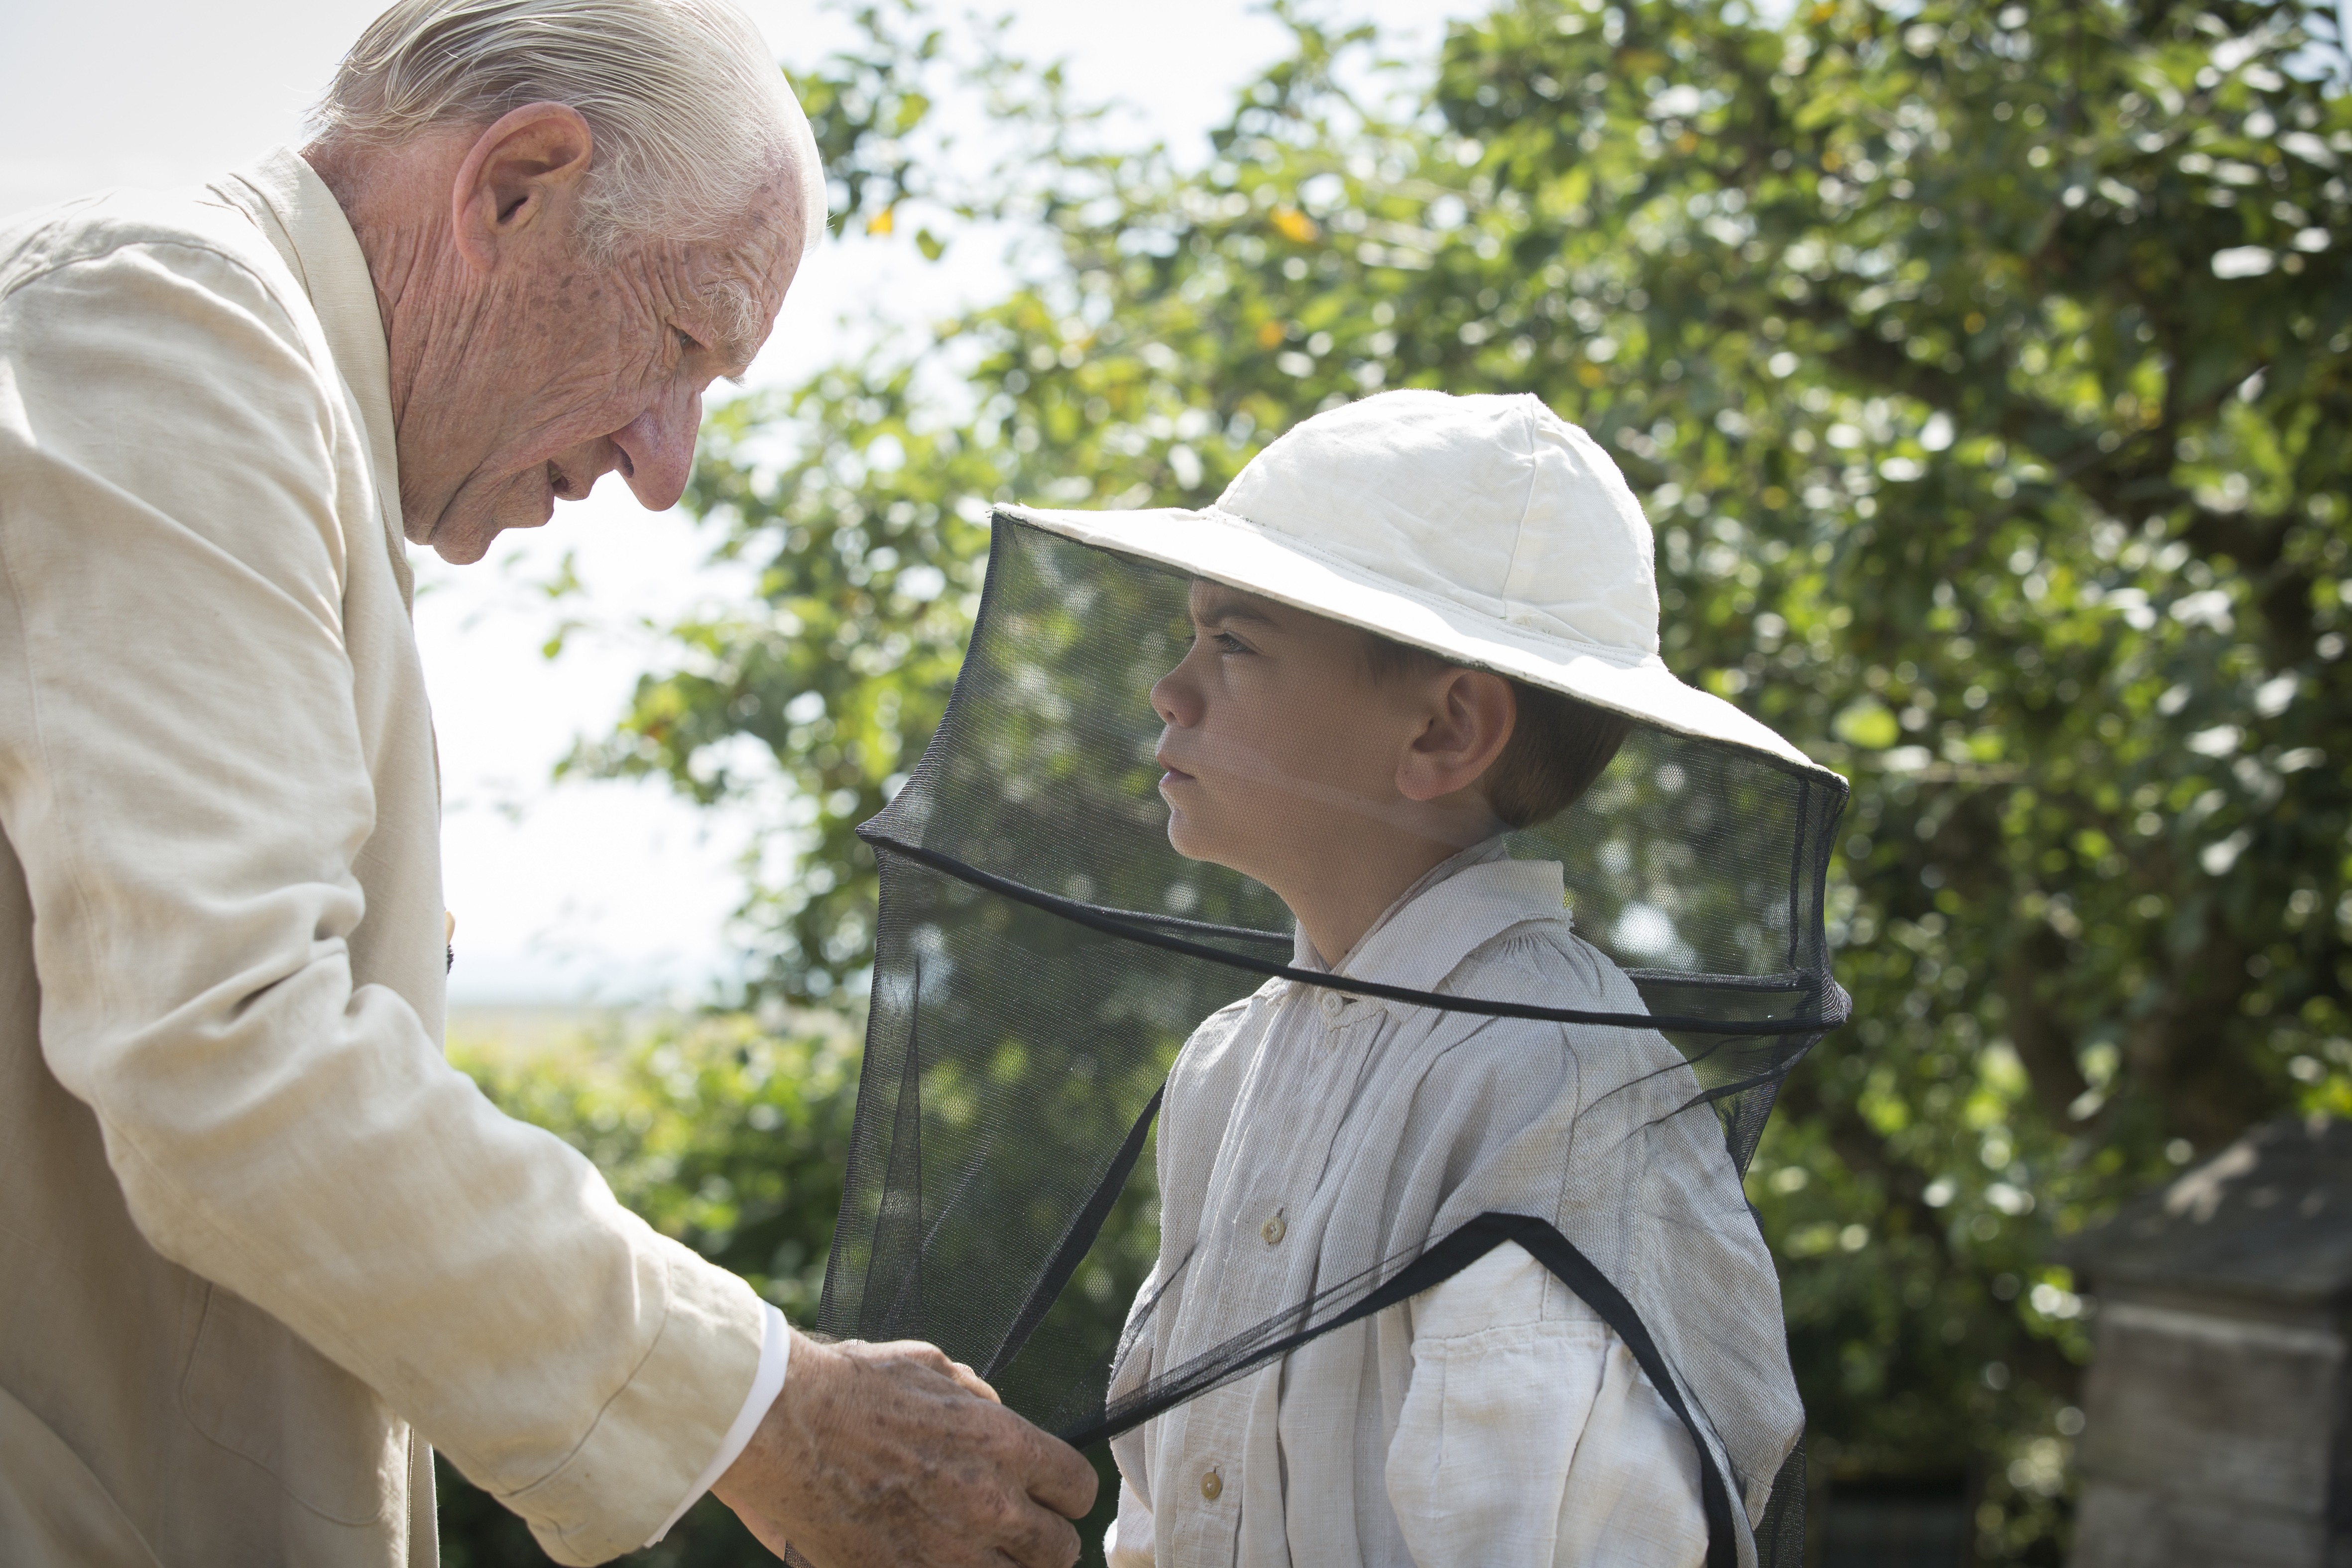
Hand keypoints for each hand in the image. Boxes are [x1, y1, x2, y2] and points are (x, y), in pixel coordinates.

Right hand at [713, 1330, 1098, 1567]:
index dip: (1064, 1492)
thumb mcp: (929, 1367)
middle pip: (1058, 1550)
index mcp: (1003, 1444)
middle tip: (1016, 1531)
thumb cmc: (851, 1386)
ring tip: (977, 1550)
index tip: (1047, 1493)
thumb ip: (975, 1396)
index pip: (1078, 1488)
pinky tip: (931, 1557)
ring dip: (1003, 1565)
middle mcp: (989, 1505)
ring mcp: (948, 1554)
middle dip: (1042, 1540)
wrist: (779, 1425)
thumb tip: (995, 1410)